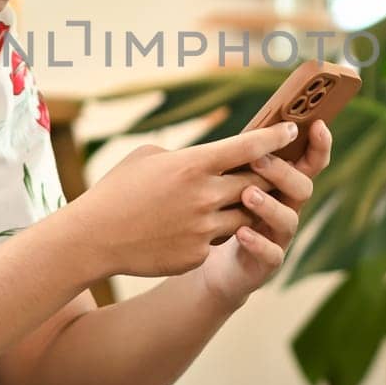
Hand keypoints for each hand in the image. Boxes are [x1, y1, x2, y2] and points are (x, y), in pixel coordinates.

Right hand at [57, 121, 302, 278]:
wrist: (94, 237)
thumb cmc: (118, 189)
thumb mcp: (148, 156)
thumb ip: (186, 156)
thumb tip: (208, 159)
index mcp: (193, 164)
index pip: (249, 146)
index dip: (275, 137)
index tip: (291, 130)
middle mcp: (204, 195)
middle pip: (257, 182)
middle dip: (270, 174)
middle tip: (278, 167)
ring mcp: (203, 228)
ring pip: (247, 215)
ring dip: (247, 206)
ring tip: (238, 199)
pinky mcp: (198, 254)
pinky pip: (222, 240)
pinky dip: (218, 231)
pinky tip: (199, 227)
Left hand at [195, 119, 332, 309]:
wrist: (214, 265)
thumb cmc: (225, 211)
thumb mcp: (233, 181)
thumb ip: (244, 158)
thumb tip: (242, 128)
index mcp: (284, 185)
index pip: (311, 162)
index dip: (319, 145)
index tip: (317, 124)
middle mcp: (289, 209)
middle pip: (302, 187)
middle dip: (283, 172)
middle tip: (258, 160)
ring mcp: (280, 237)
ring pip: (289, 219)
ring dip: (269, 205)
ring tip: (247, 195)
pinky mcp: (267, 263)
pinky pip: (271, 254)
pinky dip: (258, 242)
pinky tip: (241, 232)